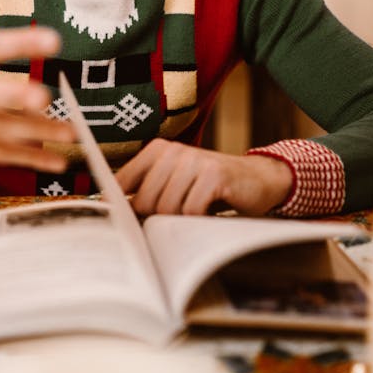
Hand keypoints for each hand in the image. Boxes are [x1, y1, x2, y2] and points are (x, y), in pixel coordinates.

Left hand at [115, 139, 293, 216]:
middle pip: (144, 201)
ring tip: (195, 212)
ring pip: (167, 208)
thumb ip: (148, 191)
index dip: (122, 207)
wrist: (258, 179)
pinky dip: (198, 220)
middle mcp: (173, 150)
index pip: (121, 182)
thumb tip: (114, 212)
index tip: (124, 222)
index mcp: (157, 150)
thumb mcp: (176, 182)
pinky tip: (209, 213)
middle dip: (157, 218)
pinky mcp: (213, 175)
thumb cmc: (211, 187)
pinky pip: (191, 211)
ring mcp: (194, 160)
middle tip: (176, 219)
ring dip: (181, 220)